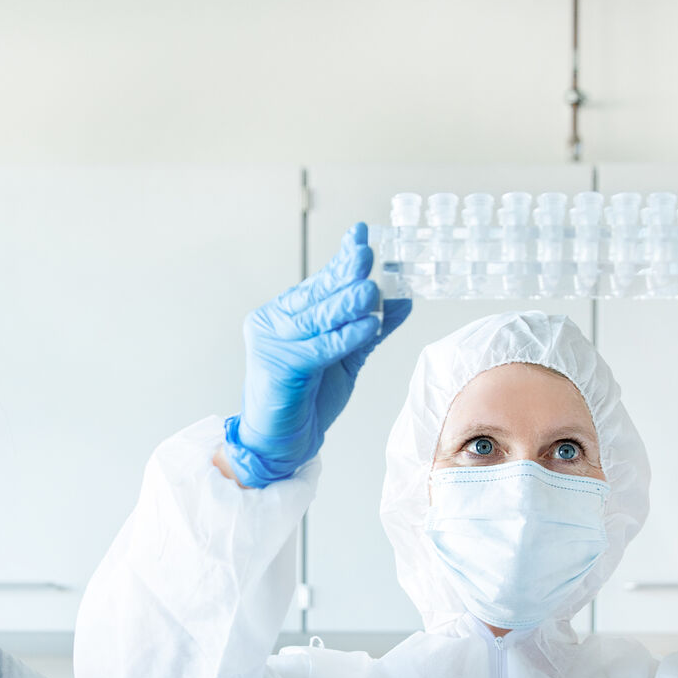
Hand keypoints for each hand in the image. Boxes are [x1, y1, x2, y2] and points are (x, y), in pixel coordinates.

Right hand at [223, 223, 411, 487]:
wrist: (281, 442)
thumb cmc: (307, 399)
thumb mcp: (344, 357)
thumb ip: (370, 329)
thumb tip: (403, 301)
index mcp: (285, 315)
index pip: (319, 282)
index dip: (342, 260)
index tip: (361, 235)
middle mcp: (274, 323)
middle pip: (318, 294)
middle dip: (345, 273)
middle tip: (367, 254)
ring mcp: (273, 343)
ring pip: (319, 317)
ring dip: (348, 302)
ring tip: (373, 289)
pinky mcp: (281, 366)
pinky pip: (321, 347)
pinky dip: (347, 336)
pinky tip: (371, 325)